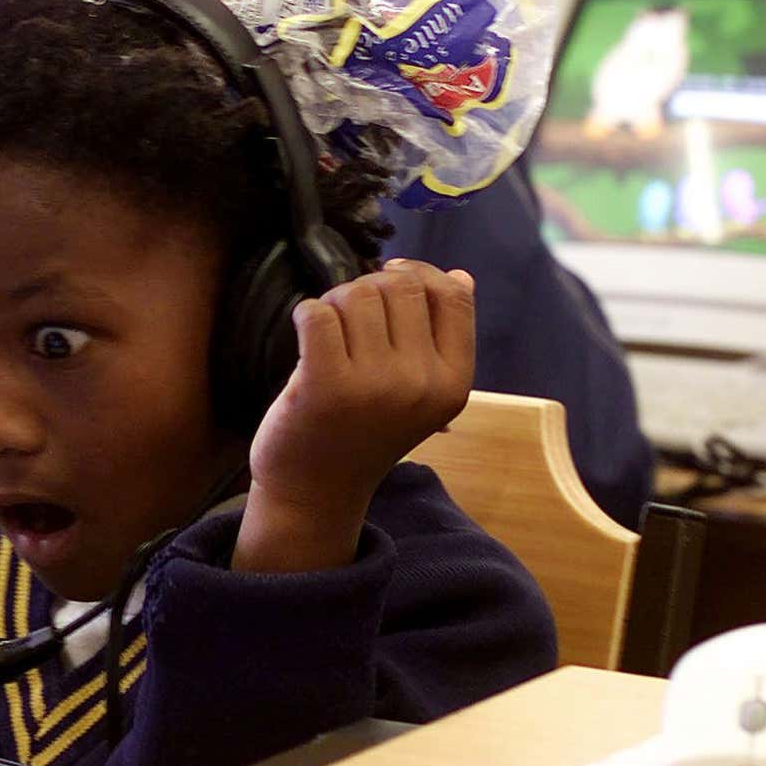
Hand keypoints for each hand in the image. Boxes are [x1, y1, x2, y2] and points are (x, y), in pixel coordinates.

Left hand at [233, 259, 475, 573]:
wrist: (314, 492)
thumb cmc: (363, 430)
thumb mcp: (418, 392)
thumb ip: (440, 338)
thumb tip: (460, 276)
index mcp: (453, 384)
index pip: (452, 296)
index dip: (418, 273)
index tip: (388, 278)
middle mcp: (422, 384)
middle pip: (400, 287)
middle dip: (368, 288)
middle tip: (347, 318)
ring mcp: (375, 386)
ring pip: (356, 294)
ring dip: (334, 303)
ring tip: (327, 336)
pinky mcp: (326, 385)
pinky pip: (316, 313)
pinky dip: (305, 314)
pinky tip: (304, 337)